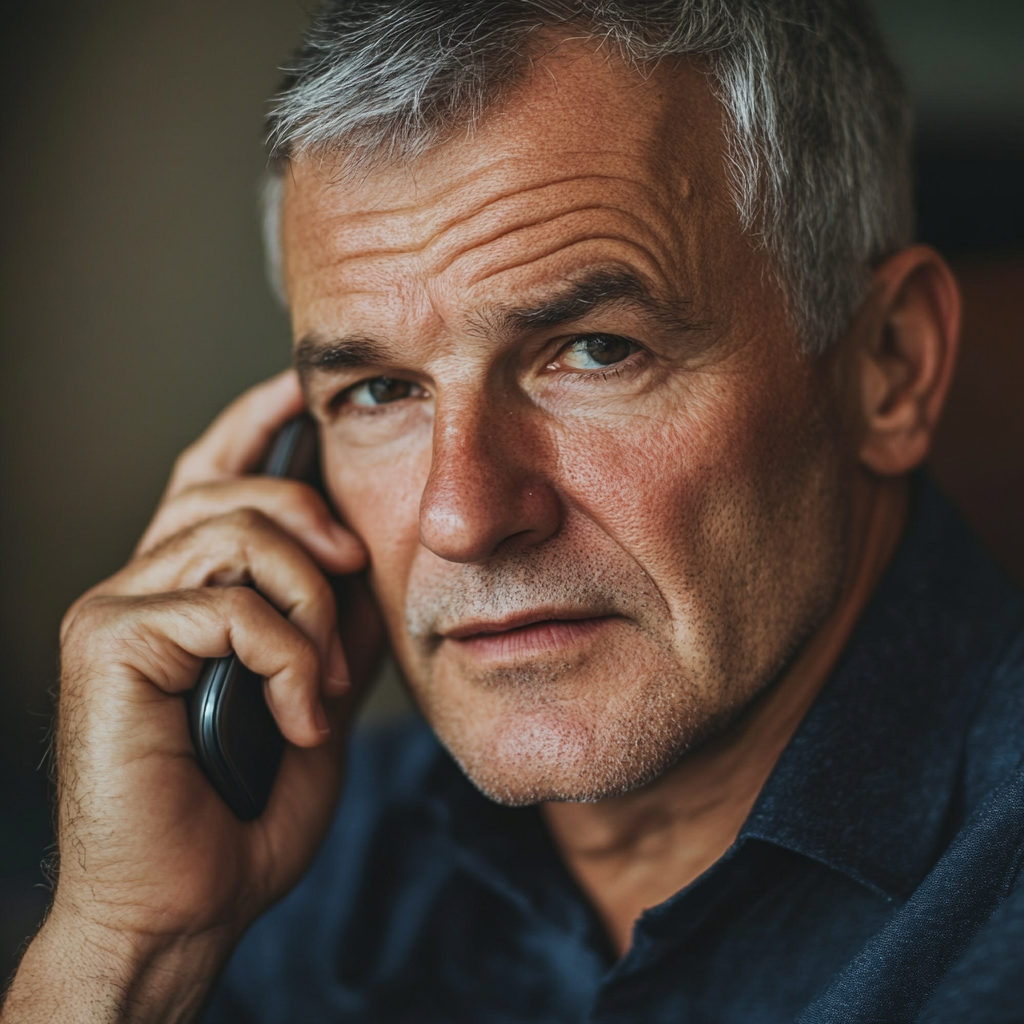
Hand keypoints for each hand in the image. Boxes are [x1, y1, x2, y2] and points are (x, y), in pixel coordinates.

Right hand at [2, 372, 384, 1022]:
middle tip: (356, 600)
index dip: (250, 424)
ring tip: (326, 684)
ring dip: (313, 609)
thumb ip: (331, 622)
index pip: (210, 478)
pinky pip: (230, 605)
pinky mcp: (108, 643)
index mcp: (184, 592)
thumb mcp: (316, 693)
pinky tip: (299, 717)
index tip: (296, 389)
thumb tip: (362, 561)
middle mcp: (139, 584)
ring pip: (239, 536)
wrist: (189, 904)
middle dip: (320, 535)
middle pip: (238, 493)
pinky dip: (290, 658)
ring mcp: (115, 609)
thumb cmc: (248, 808)